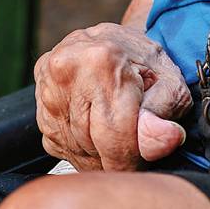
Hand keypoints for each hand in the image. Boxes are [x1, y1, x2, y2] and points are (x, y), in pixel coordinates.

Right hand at [32, 23, 191, 171]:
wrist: (120, 44)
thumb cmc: (148, 65)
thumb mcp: (170, 85)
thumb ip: (164, 114)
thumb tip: (166, 138)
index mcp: (101, 59)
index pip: (113, 135)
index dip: (131, 160)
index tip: (141, 164)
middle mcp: (65, 69)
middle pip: (91, 145)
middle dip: (116, 158)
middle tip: (136, 147)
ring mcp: (46, 87)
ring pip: (74, 149)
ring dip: (99, 156)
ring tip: (119, 135)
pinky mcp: (38, 103)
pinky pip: (61, 146)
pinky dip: (83, 150)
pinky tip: (98, 131)